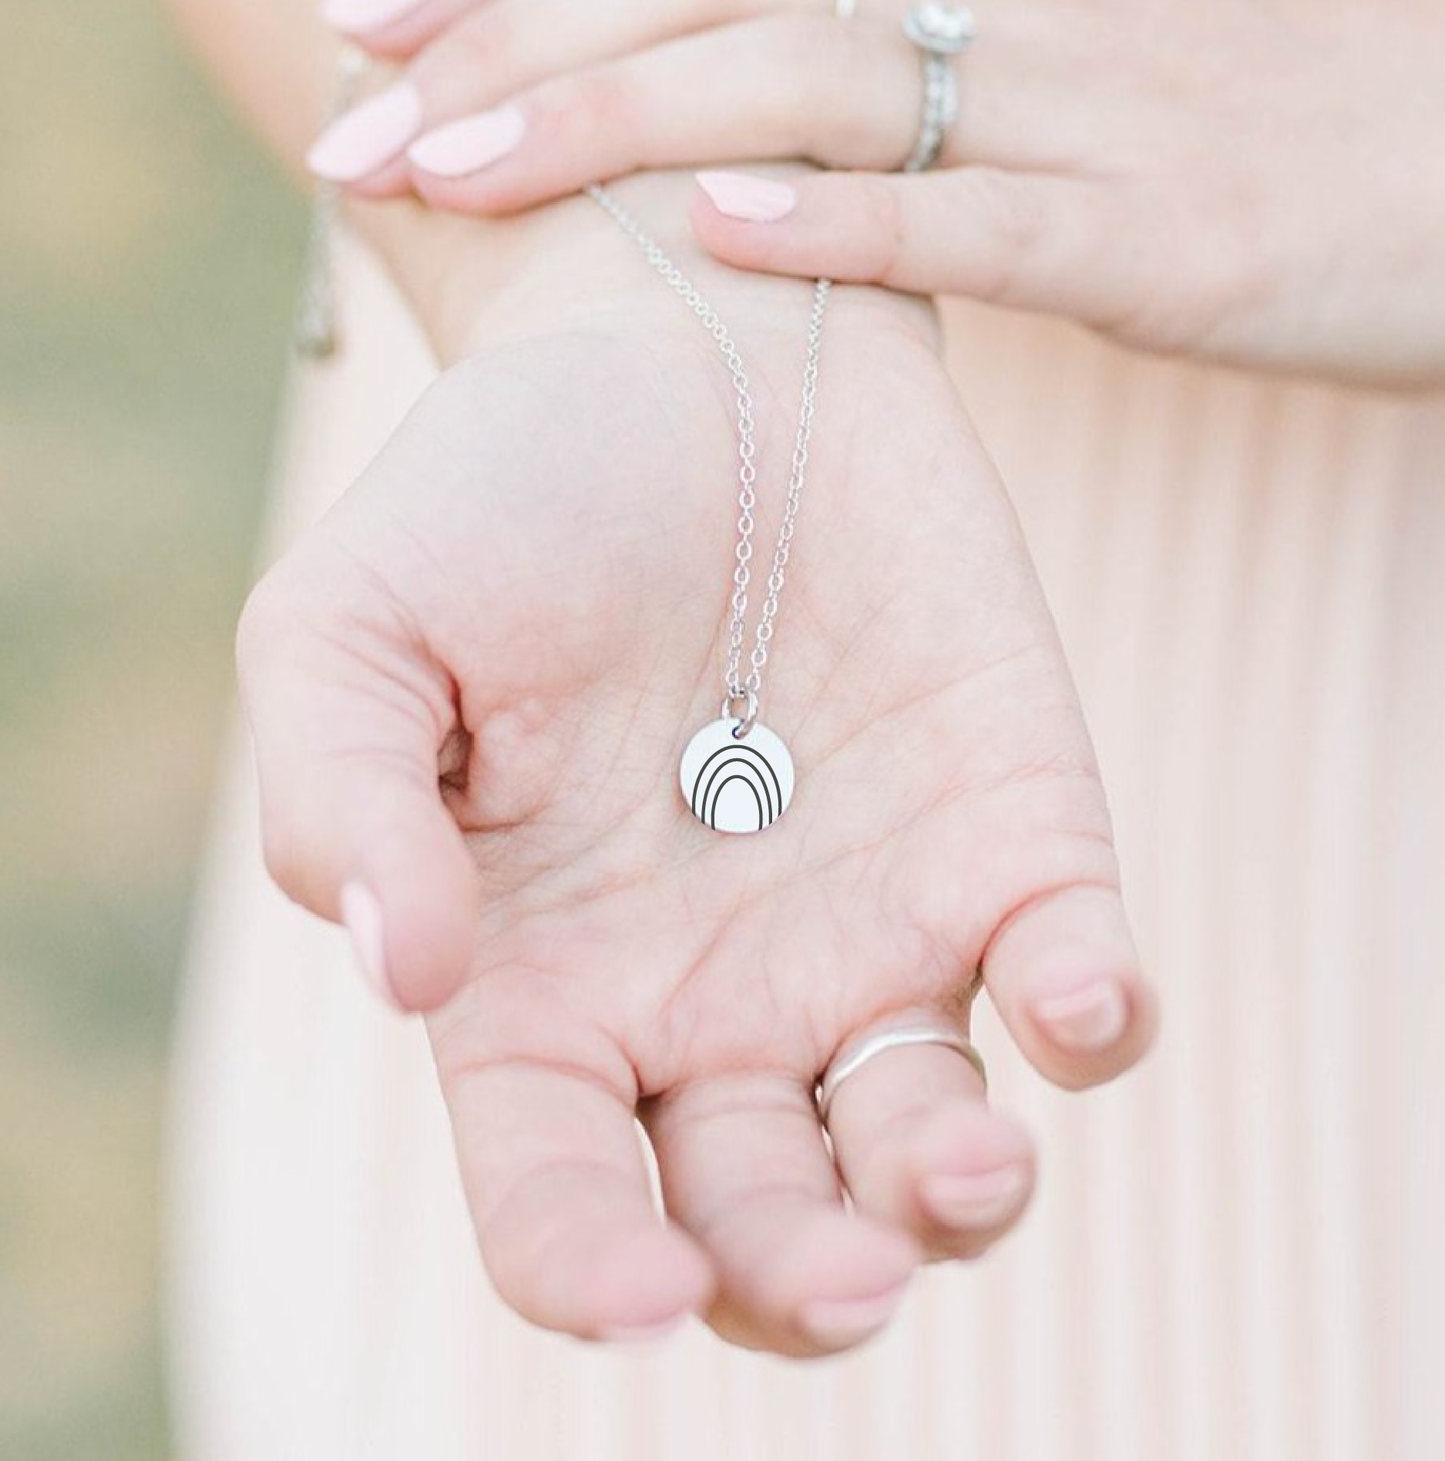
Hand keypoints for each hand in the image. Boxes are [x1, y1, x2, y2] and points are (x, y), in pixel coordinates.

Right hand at [237, 185, 1153, 1353]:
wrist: (685, 350)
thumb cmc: (495, 495)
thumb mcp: (346, 629)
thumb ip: (337, 803)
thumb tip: (403, 972)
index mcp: (543, 980)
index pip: (559, 1191)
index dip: (590, 1270)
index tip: (639, 1292)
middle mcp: (714, 990)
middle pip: (765, 1213)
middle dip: (808, 1280)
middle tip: (844, 1278)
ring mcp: (872, 924)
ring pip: (930, 1139)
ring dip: (957, 1196)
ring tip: (963, 1170)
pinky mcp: (1006, 833)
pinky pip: (1068, 971)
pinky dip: (1090, 1011)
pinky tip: (1074, 998)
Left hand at [310, 0, 1444, 386]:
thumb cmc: (1264, 131)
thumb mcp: (1065, 81)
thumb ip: (911, 91)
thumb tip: (758, 143)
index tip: (386, 19)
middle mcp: (1009, 6)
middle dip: (520, 47)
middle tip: (356, 110)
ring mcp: (1080, 110)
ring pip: (807, 89)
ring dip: (616, 122)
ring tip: (450, 164)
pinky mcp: (1151, 234)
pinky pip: (966, 223)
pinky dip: (834, 227)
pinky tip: (707, 230)